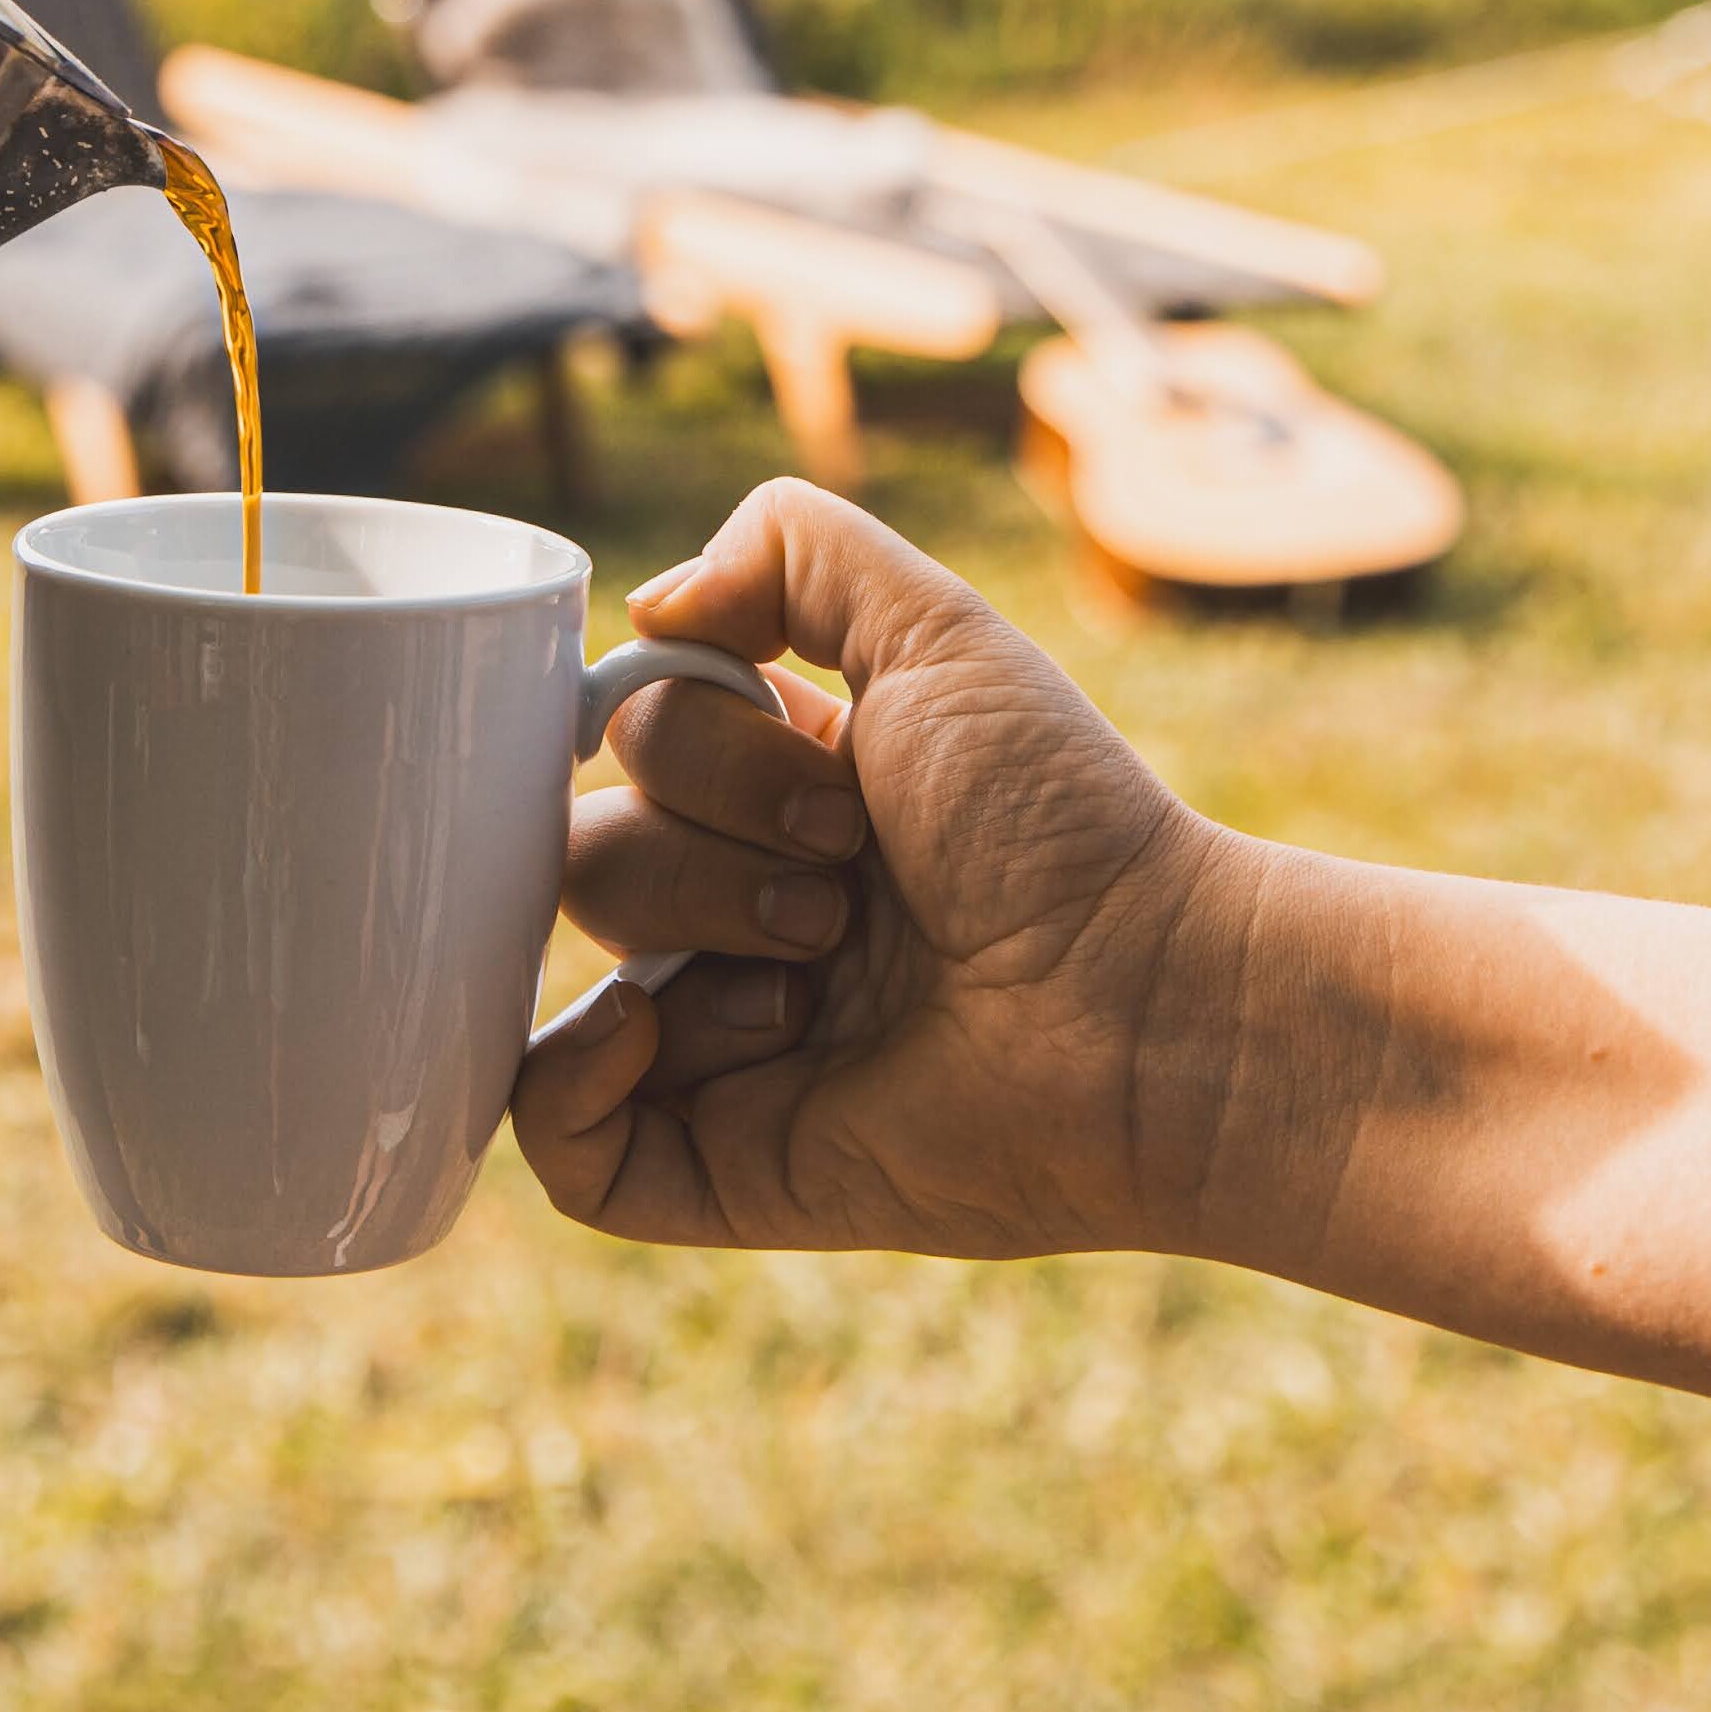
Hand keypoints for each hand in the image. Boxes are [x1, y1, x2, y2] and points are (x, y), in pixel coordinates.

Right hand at [516, 479, 1231, 1256]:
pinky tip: (649, 1029)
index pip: (625, 736)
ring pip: (562, 962)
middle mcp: (734, 913)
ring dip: (688, 931)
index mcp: (771, 798)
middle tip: (842, 884)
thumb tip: (646, 609)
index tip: (829, 770)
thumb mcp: (934, 628)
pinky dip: (560, 1081)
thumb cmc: (1064, 819)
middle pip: (586, 843)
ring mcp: (722, 1043)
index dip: (692, 736)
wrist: (1154, 1005)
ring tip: (820, 971)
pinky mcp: (725, 1162)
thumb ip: (787, 549)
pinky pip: (555, 1138)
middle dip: (707, 843)